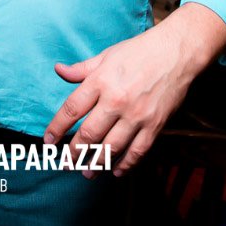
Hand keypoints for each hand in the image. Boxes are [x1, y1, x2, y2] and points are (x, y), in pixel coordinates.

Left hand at [43, 3, 225, 176]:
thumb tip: (58, 70)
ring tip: (87, 173)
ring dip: (96, 164)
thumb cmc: (138, 51)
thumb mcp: (106, 55)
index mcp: (101, 81)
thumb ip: (81, 69)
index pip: (72, 109)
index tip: (49, 141)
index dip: (57, 127)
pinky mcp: (154, 124)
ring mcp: (136, 115)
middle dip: (74, 152)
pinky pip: (137, 151)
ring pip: (111, 147)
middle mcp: (116, 100)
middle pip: (89, 134)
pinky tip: (116, 171)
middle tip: (66, 163)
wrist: (176, 52)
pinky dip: (126, 164)